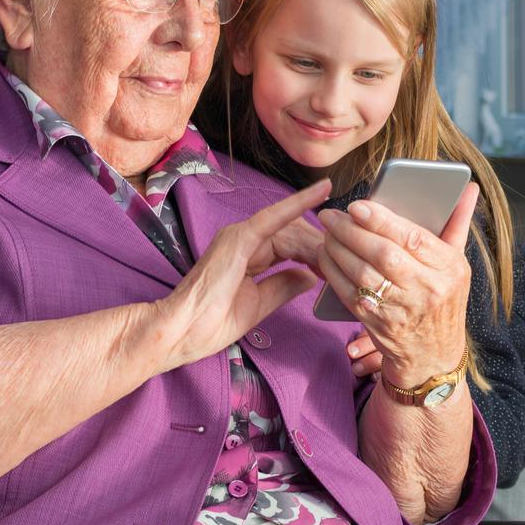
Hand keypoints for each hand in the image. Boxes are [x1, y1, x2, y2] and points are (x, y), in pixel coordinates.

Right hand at [159, 179, 329, 369]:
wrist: (180, 332)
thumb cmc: (209, 324)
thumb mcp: (258, 305)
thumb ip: (283, 286)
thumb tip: (308, 275)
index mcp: (246, 254)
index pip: (289, 246)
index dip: (313, 255)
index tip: (335, 265)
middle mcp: (243, 239)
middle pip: (293, 235)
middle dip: (318, 247)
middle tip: (344, 256)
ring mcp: (240, 235)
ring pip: (290, 229)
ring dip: (315, 238)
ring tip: (340, 239)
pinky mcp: (239, 238)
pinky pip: (275, 217)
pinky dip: (298, 203)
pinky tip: (322, 192)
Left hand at [317, 182, 479, 388]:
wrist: (434, 355)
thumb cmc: (443, 298)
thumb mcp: (457, 262)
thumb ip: (457, 223)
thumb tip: (468, 187)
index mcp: (450, 268)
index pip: (414, 238)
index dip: (382, 220)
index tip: (358, 205)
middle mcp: (428, 289)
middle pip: (384, 254)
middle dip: (352, 231)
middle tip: (332, 215)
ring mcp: (402, 310)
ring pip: (363, 274)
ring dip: (338, 249)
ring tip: (326, 231)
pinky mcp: (378, 323)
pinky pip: (349, 293)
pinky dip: (332, 271)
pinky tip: (325, 255)